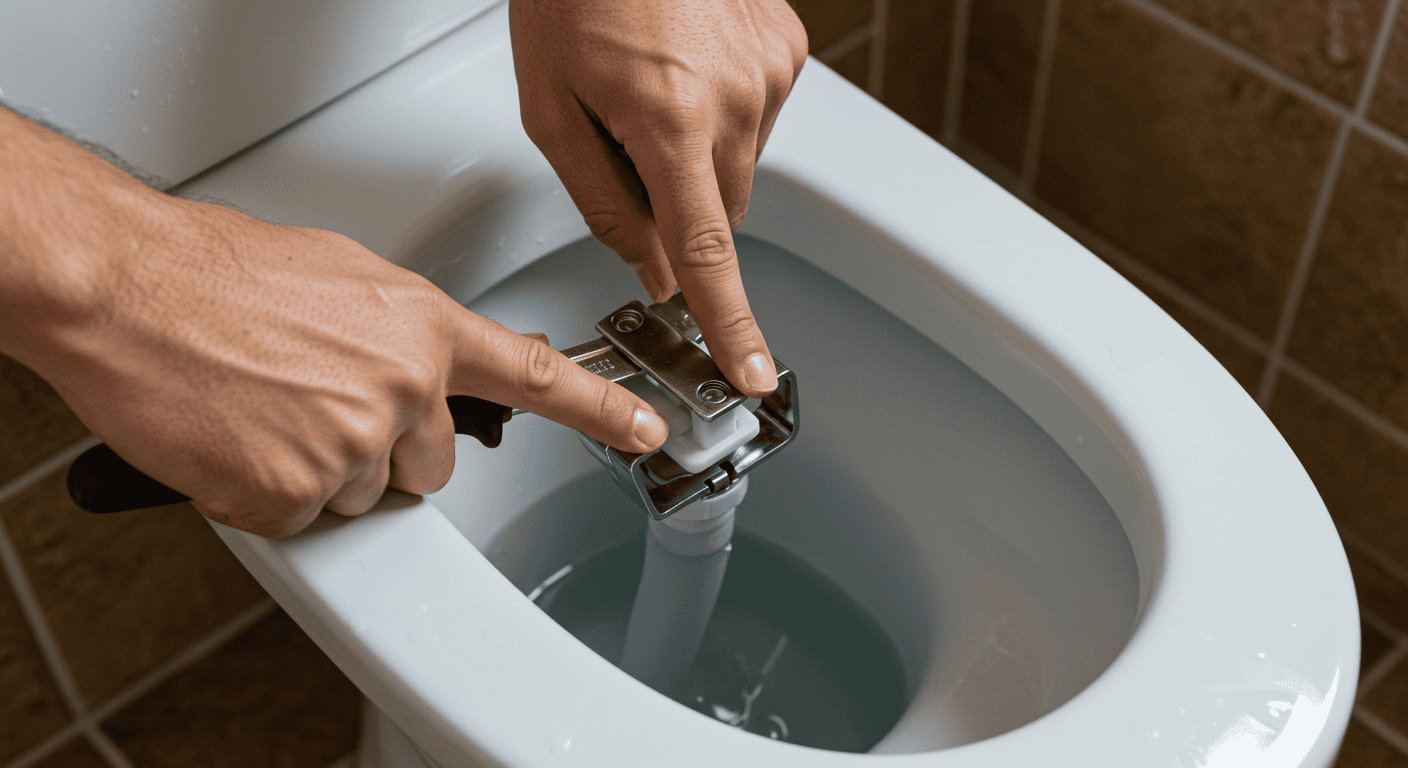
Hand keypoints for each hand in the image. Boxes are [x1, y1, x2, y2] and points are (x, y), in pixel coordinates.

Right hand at [2, 124, 669, 537]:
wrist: (128, 288)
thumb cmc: (218, 273)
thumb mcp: (344, 278)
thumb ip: (408, 331)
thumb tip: (445, 360)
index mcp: (420, 326)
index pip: (533, 376)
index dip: (600, 410)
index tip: (646, 431)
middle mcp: (402, 386)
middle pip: (432, 467)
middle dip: (386, 451)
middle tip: (317, 402)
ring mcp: (352, 443)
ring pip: (365, 496)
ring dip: (323, 470)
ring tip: (267, 409)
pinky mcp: (294, 492)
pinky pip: (302, 519)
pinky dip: (268, 493)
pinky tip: (239, 438)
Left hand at [510, 0, 806, 396]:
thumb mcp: (551, 107)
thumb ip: (603, 202)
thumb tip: (647, 268)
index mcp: (670, 120)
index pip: (707, 255)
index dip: (730, 324)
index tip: (753, 371)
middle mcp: (737, 99)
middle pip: (719, 213)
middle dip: (679, 209)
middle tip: (630, 148)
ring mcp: (772, 71)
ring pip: (740, 167)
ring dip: (700, 159)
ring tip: (656, 91)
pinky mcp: (788, 48)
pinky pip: (760, 118)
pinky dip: (725, 115)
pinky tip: (687, 70)